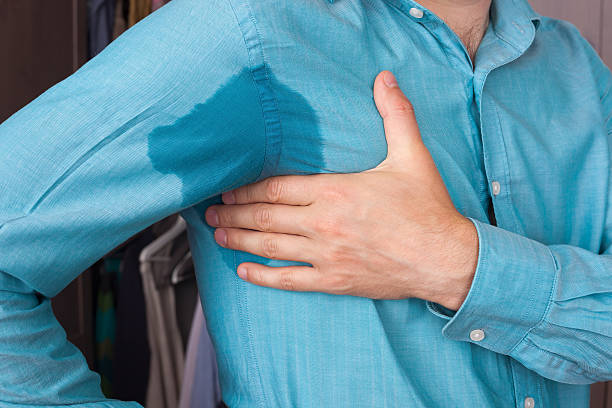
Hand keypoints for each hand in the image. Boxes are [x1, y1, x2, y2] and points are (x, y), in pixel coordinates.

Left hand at [205, 70, 477, 309]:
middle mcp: (324, 223)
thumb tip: (385, 78)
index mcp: (335, 191)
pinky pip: (290, 279)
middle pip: (265, 217)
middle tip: (211, 210)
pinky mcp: (334, 280)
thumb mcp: (412, 156)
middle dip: (234, 213)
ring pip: (271, 246)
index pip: (276, 188)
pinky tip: (244, 271)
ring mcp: (326, 255)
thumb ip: (395, 115)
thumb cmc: (427, 208)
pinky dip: (264, 276)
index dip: (247, 189)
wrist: (445, 258)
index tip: (229, 187)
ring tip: (217, 234)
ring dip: (239, 239)